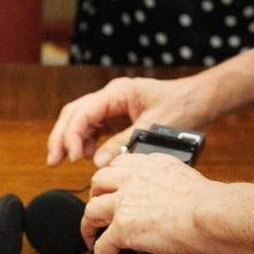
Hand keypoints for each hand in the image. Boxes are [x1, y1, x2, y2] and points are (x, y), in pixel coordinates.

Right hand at [46, 73, 209, 167]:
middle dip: (62, 137)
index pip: (84, 112)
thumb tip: (98, 162)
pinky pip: (94, 127)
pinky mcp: (118, 117)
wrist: (199, 101)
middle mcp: (111, 96)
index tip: (73, 157)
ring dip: (71, 139)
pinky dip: (87, 141)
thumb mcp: (153, 126)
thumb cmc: (181, 106)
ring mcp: (113, 106)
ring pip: (81, 120)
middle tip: (54, 161)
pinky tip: (88, 156)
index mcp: (118, 92)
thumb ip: (124, 142)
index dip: (73, 135)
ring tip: (68, 161)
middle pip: (75, 113)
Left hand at [81, 151, 222, 253]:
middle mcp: (134, 178)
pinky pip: (102, 247)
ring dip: (88, 227)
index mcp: (151, 164)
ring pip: (91, 211)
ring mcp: (125, 202)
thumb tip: (165, 204)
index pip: (121, 164)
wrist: (211, 216)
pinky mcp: (122, 228)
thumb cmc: (210, 204)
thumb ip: (167, 186)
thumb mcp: (185, 180)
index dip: (113, 178)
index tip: (112, 188)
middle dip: (95, 196)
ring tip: (91, 240)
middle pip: (99, 182)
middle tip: (99, 210)